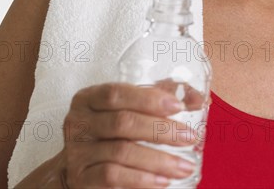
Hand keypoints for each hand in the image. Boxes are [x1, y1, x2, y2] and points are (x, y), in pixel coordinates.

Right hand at [61, 82, 199, 187]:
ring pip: (121, 151)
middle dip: (161, 131)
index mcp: (89, 98)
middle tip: (190, 137)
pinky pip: (113, 177)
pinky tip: (162, 181)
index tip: (178, 107)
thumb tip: (196, 98)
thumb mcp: (127, 110)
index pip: (116, 93)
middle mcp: (78, 122)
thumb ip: (157, 99)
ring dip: (159, 160)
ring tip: (184, 166)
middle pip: (123, 122)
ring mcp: (77, 151)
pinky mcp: (81, 177)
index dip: (148, 99)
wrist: (79, 169)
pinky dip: (141, 180)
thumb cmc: (109, 132)